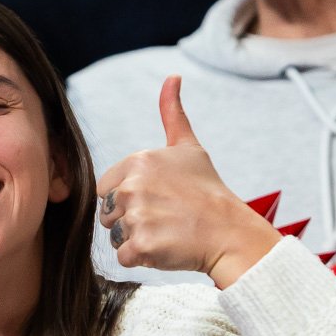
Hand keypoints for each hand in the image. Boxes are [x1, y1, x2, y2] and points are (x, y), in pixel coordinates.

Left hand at [96, 77, 280, 288]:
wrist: (230, 232)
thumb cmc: (208, 191)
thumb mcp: (189, 147)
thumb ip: (172, 113)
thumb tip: (172, 77)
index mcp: (138, 161)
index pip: (105, 188)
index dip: (128, 198)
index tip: (159, 198)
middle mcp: (132, 186)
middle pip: (107, 213)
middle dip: (130, 219)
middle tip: (164, 216)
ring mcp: (136, 216)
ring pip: (114, 236)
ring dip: (136, 239)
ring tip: (166, 230)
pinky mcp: (141, 245)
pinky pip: (124, 257)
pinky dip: (142, 258)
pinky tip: (166, 246)